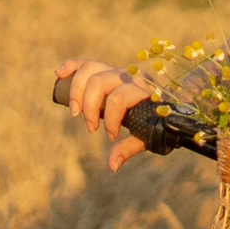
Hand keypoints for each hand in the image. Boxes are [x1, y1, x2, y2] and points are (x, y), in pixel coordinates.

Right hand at [55, 56, 157, 170]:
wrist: (170, 104)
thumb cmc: (158, 123)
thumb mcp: (146, 137)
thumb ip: (128, 148)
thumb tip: (111, 166)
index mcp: (140, 90)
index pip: (117, 99)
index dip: (110, 120)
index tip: (110, 136)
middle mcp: (128, 76)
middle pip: (98, 82)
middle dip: (90, 106)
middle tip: (90, 128)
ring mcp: (117, 71)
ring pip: (90, 69)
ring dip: (77, 90)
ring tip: (75, 112)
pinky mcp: (108, 70)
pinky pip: (87, 63)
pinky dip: (72, 66)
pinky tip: (59, 73)